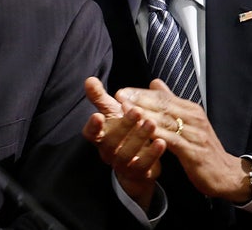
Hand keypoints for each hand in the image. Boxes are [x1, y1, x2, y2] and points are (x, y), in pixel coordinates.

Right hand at [81, 77, 164, 209]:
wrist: (136, 161)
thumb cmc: (123, 131)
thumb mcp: (112, 112)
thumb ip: (100, 97)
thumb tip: (89, 79)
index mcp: (100, 136)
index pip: (90, 133)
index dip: (93, 126)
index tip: (98, 115)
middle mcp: (108, 152)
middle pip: (111, 141)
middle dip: (124, 126)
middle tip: (137, 111)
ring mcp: (122, 164)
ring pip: (126, 154)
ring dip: (139, 138)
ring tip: (152, 123)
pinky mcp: (137, 173)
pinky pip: (143, 165)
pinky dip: (152, 154)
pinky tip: (162, 142)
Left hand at [115, 79, 251, 202]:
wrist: (227, 174)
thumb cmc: (203, 148)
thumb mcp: (188, 122)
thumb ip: (171, 103)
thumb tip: (154, 82)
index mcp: (191, 110)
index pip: (163, 97)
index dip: (141, 93)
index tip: (122, 92)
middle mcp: (194, 118)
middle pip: (163, 106)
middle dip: (140, 100)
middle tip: (119, 97)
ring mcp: (195, 134)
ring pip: (167, 121)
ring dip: (145, 115)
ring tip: (126, 111)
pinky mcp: (195, 152)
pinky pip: (173, 141)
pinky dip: (158, 135)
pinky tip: (144, 133)